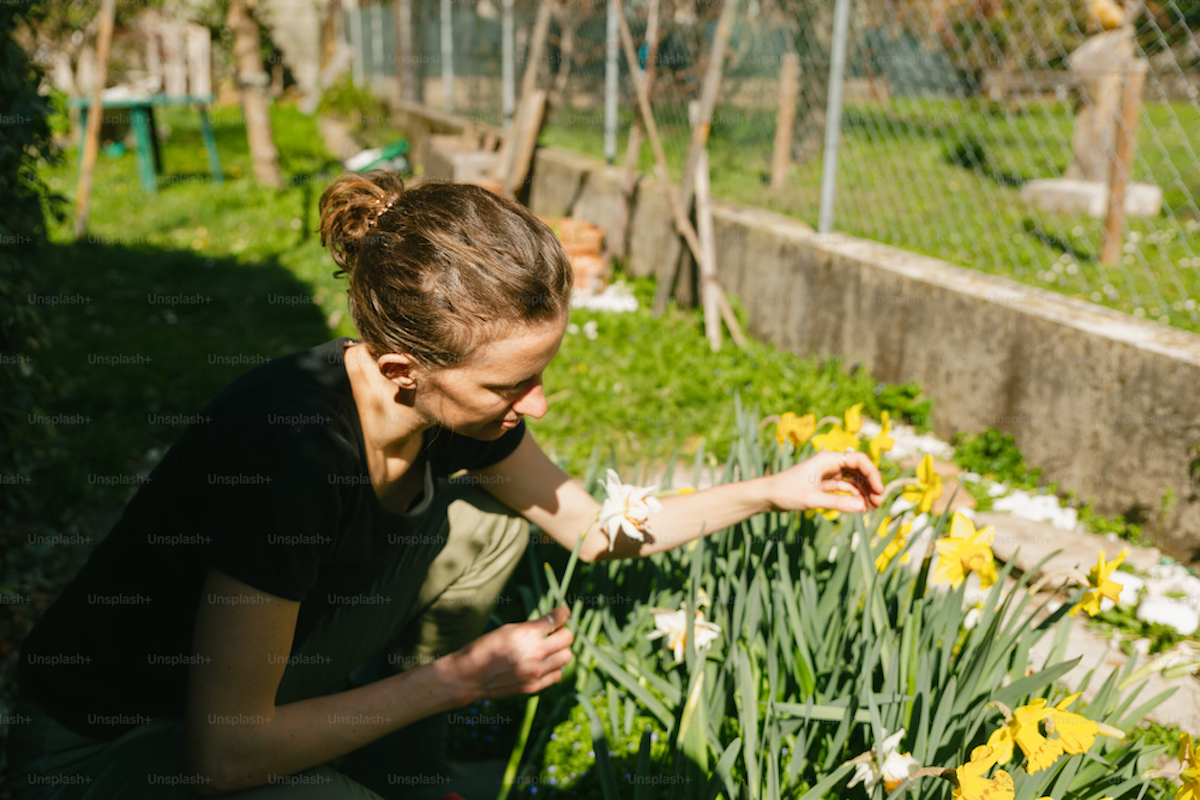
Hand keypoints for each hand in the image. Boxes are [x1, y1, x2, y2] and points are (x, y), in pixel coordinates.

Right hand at [446, 605, 573, 703]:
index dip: (562, 613)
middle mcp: (536, 652)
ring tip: (548, 650)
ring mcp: (537, 671)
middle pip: (568, 638)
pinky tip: (543, 665)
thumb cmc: (485, 648)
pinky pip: (557, 674)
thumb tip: (550, 624)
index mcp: (528, 634)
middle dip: (562, 632)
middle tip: (554, 633)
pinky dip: (554, 668)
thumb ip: (531, 627)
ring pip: (566, 657)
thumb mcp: (508, 629)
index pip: (558, 619)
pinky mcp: (534, 686)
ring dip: (560, 651)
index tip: (562, 613)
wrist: (469, 676)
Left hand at [766, 450, 883, 514]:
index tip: (879, 491)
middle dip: (871, 485)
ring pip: (854, 479)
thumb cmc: (786, 492)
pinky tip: (860, 507)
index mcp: (827, 459)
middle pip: (859, 469)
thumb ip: (838, 503)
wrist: (767, 496)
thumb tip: (862, 507)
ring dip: (864, 492)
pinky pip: (845, 488)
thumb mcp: (812, 499)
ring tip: (871, 508)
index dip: (873, 474)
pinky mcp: (824, 484)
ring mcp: (828, 473)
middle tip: (877, 503)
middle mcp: (830, 463)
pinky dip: (854, 496)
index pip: (859, 460)